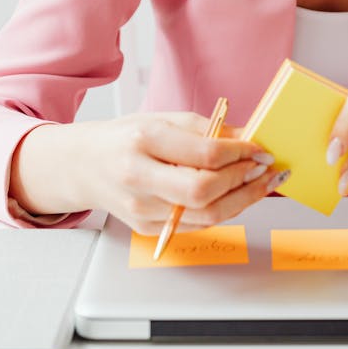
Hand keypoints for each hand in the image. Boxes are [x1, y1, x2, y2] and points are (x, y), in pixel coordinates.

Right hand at [9, 112, 283, 233]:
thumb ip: (206, 128)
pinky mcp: (147, 229)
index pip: (203, 153)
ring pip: (205, 216)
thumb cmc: (125, 137)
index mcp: (143, 140)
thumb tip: (248, 137)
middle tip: (263, 168)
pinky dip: (223, 210)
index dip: (239, 153)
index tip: (260, 148)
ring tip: (260, 183)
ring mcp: (142, 209)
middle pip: (203, 191)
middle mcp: (139, 177)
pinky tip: (237, 195)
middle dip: (242, 181)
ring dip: (242, 200)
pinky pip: (197, 224)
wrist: (84, 165)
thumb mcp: (163, 119)